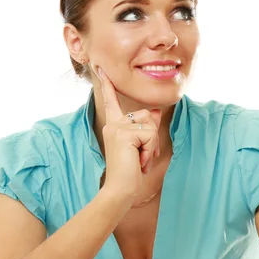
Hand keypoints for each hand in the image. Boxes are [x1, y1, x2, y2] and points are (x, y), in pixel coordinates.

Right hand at [95, 67, 161, 200]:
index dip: (108, 85)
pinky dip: (149, 150)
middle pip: (148, 115)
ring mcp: (117, 128)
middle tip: (141, 156)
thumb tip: (157, 111)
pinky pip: (150, 135)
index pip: (112, 101)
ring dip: (151, 145)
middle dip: (152, 136)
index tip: (101, 69)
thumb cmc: (130, 171)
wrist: (120, 189)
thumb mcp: (142, 146)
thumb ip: (148, 127)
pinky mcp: (124, 134)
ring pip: (151, 125)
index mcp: (114, 125)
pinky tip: (139, 162)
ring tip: (139, 160)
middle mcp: (113, 123)